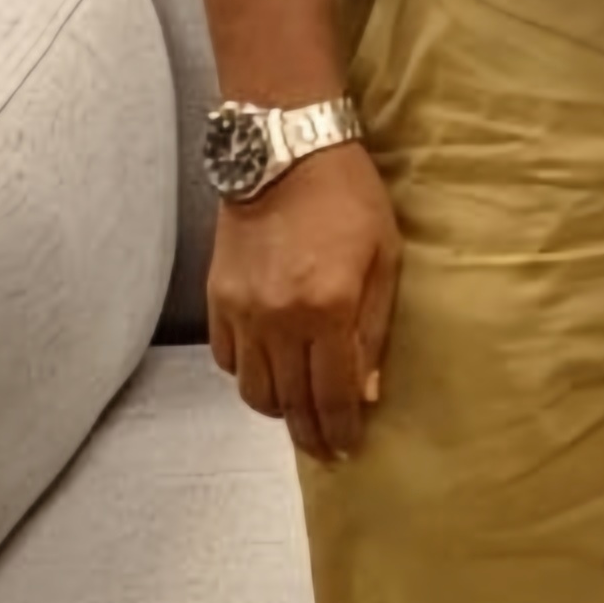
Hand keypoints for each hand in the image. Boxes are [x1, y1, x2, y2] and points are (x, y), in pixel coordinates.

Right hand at [207, 144, 399, 462]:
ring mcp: (243, 311)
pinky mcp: (218, 299)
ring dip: (278, 409)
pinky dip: (249, 375)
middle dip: (310, 432)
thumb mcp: (385, 257)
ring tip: (299, 412)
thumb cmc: (348, 197)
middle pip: (290, 402)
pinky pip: (229, 360)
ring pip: (254, 390)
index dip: (342, 428)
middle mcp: (280, 318)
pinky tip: (270, 370)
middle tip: (325, 447)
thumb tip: (367, 389)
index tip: (348, 448)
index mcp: (329, 307)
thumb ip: (374, 328)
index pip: (334, 393)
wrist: (285, 153)